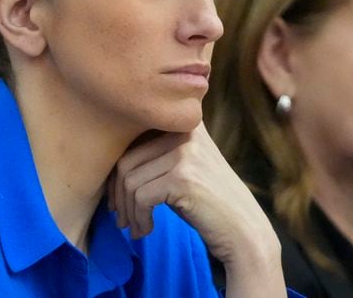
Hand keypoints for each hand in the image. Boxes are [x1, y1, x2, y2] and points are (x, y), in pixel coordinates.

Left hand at [107, 123, 280, 272]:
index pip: (132, 137)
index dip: (118, 170)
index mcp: (184, 122)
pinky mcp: (184, 178)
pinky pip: (141, 198)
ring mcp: (186, 153)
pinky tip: (146, 230)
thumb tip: (108, 159)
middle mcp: (185, 130)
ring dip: (127, 211)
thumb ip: (156, 152)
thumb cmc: (208, 201)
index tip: (119, 195)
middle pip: (125, 159)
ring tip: (135, 226)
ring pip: (130, 180)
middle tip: (121, 217)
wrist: (244, 231)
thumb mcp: (184, 165)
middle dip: (118, 194)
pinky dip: (138, 219)